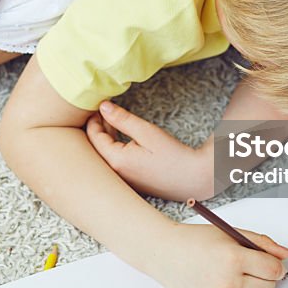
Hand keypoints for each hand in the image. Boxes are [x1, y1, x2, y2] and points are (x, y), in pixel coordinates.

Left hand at [86, 101, 214, 200]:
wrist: (194, 179)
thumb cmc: (173, 155)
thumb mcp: (147, 132)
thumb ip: (122, 119)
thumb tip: (103, 107)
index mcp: (116, 161)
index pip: (94, 138)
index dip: (93, 120)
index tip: (97, 106)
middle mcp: (115, 174)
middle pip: (95, 148)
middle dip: (97, 128)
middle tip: (102, 111)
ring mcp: (123, 180)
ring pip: (104, 156)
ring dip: (106, 138)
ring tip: (112, 120)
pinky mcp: (131, 182)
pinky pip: (115, 163)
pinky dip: (114, 148)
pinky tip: (122, 138)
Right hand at [151, 223, 287, 287]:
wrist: (165, 254)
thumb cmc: (195, 241)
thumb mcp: (230, 233)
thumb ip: (261, 243)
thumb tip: (285, 254)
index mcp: (232, 258)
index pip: (273, 269)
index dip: (276, 265)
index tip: (272, 261)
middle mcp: (228, 282)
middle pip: (269, 286)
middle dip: (267, 276)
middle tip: (254, 265)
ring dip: (256, 287)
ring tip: (238, 273)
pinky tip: (227, 282)